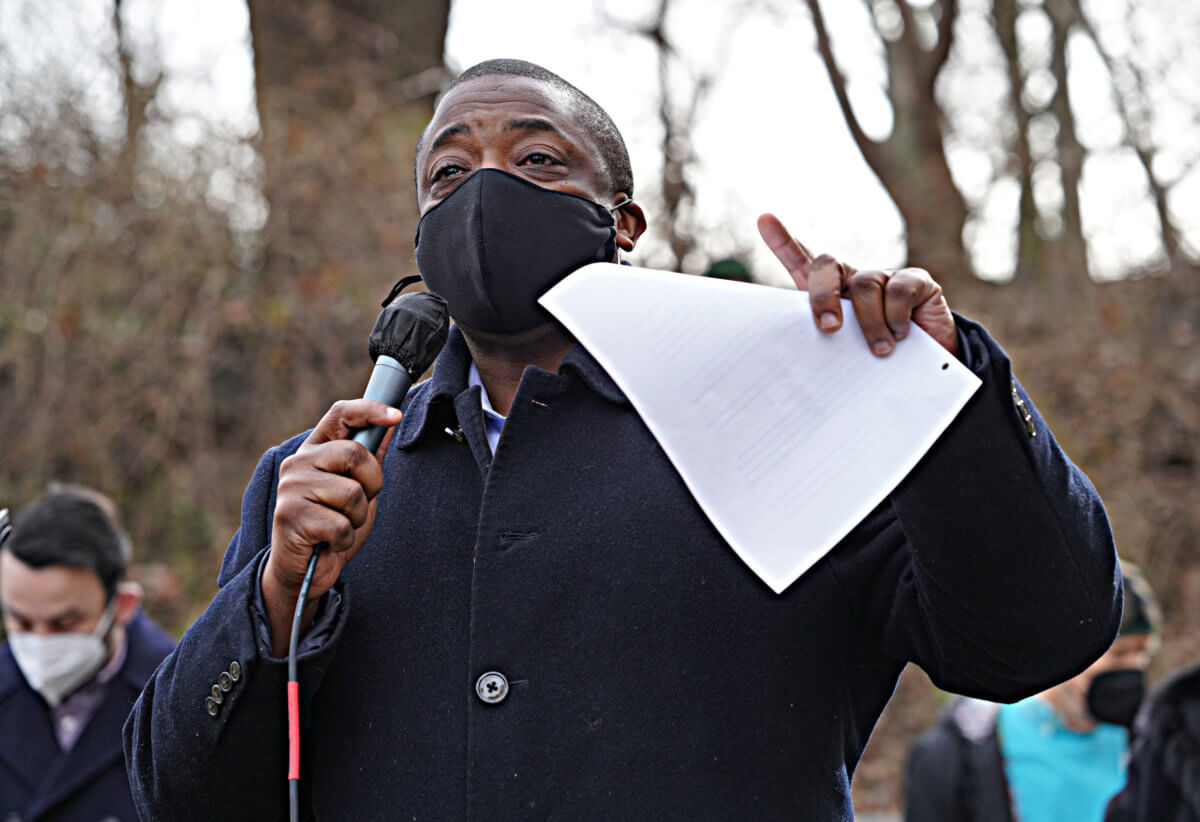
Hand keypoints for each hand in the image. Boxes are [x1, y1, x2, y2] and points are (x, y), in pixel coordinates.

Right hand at [262, 399, 400, 652]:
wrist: (304, 572)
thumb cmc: (332, 526)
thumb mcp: (358, 489)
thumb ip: (371, 458)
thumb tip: (392, 422)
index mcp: (315, 451)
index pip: (340, 414)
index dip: (370, 410)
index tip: (396, 415)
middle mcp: (298, 463)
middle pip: (355, 454)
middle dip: (372, 484)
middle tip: (358, 505)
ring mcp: (290, 489)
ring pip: (351, 493)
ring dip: (357, 518)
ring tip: (340, 527)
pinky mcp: (289, 517)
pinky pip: (340, 524)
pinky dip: (344, 539)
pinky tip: (329, 543)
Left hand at [756, 213, 957, 355]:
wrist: (926, 371)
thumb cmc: (875, 361)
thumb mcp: (845, 352)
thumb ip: (826, 341)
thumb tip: (809, 345)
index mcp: (832, 295)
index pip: (803, 263)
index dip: (784, 242)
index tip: (764, 220)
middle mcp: (855, 278)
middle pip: (827, 265)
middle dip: (822, 296)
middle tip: (828, 329)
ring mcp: (886, 276)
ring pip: (864, 283)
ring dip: (869, 323)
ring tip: (879, 350)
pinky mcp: (917, 280)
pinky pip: (898, 290)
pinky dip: (895, 317)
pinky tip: (902, 336)